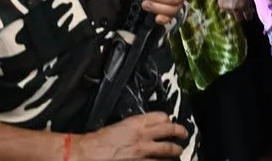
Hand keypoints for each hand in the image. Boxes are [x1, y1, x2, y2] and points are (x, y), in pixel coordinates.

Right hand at [71, 111, 188, 160]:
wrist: (86, 154)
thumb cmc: (97, 141)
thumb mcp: (118, 127)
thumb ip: (134, 127)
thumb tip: (145, 129)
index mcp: (136, 123)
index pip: (161, 116)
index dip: (167, 119)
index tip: (169, 122)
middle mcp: (143, 135)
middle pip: (170, 131)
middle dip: (181, 132)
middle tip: (184, 135)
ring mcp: (142, 152)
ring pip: (168, 150)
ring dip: (176, 151)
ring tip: (179, 152)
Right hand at [214, 0, 254, 20]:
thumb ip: (249, 3)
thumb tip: (251, 10)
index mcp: (245, 5)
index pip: (248, 16)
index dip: (249, 15)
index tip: (248, 14)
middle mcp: (237, 8)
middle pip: (240, 19)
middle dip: (241, 15)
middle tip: (241, 11)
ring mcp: (228, 8)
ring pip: (232, 15)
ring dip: (234, 12)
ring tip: (234, 4)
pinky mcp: (221, 6)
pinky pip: (226, 11)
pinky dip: (227, 8)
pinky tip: (228, 0)